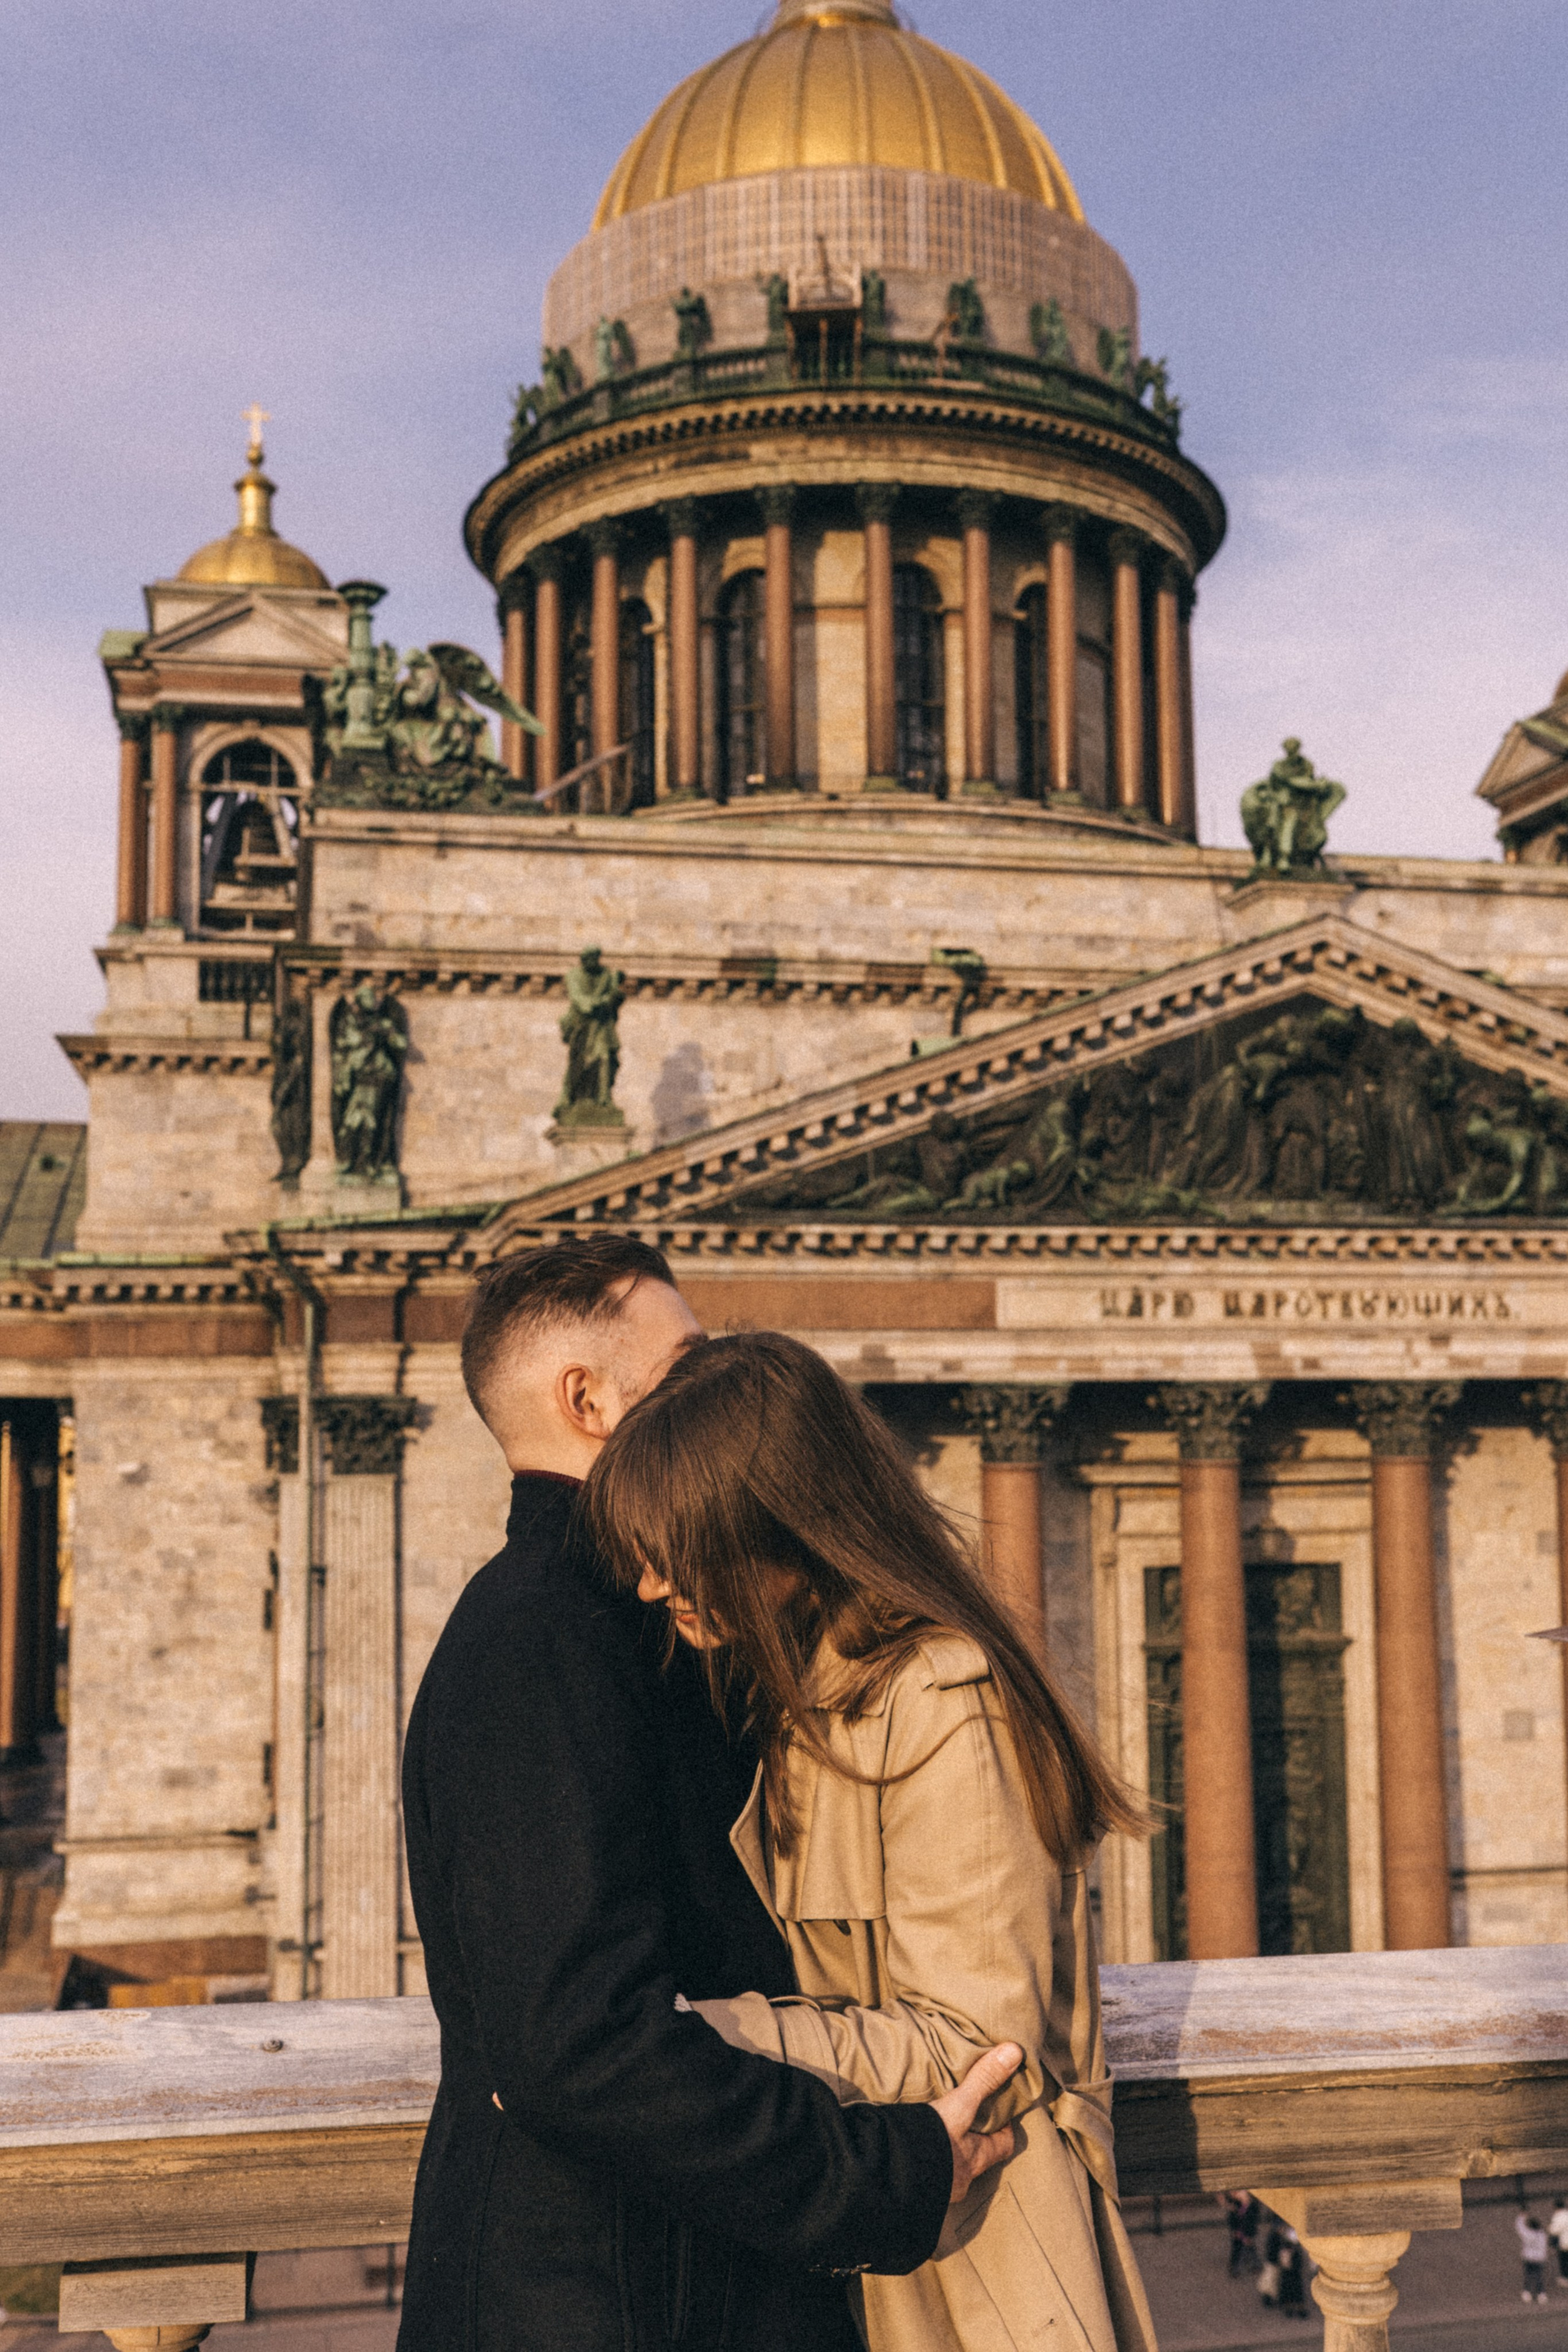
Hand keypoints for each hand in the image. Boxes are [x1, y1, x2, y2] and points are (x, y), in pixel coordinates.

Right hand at [930, 2042, 1023, 2203]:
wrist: (889, 2173)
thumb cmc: (929, 2143)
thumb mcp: (958, 2107)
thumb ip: (983, 2080)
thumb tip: (1014, 2052)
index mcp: (976, 2159)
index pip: (1005, 2145)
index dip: (1005, 2127)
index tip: (999, 2108)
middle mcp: (961, 2178)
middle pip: (978, 2154)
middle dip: (973, 2135)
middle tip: (966, 2111)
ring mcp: (938, 2186)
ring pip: (952, 2163)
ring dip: (947, 2146)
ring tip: (938, 2123)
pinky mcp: (915, 2186)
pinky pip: (927, 2168)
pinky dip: (925, 2154)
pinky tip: (914, 2141)